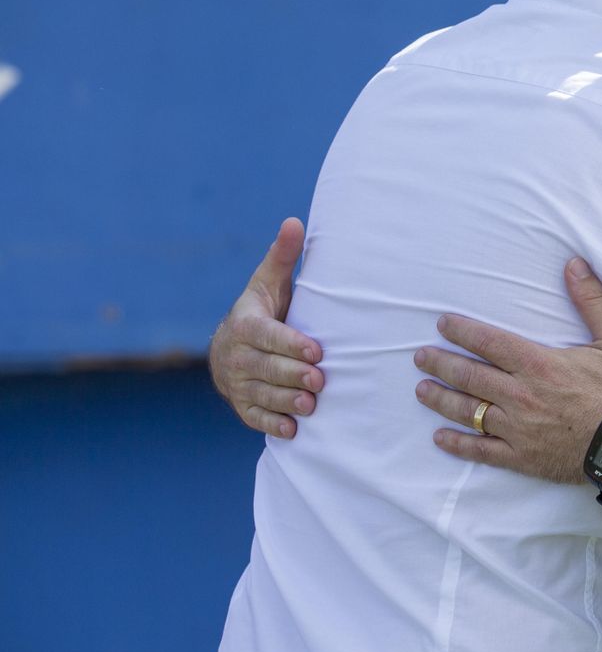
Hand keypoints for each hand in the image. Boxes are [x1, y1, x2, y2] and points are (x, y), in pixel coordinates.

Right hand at [208, 218, 324, 438]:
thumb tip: (295, 221)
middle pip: (265, 368)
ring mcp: (236, 383)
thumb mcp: (268, 283)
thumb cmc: (263, 309)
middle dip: (291, 375)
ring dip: (285, 401)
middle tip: (320, 380)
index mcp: (245, 324)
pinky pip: (253, 417)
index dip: (289, 344)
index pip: (266, 336)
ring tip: (311, 404)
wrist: (232, 345)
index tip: (316, 351)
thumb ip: (283, 257)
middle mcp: (236, 355)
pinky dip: (271, 424)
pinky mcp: (241, 405)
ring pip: (260, 394)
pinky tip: (292, 430)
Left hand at [413, 257, 601, 483]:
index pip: (488, 342)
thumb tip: (574, 264)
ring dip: (441, 399)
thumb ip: (591, 301)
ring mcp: (517, 429)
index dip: (462, 331)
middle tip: (420, 357)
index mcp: (538, 364)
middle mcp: (519, 395)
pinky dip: (458, 444)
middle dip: (441, 364)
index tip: (442, 324)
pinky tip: (440, 438)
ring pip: (468, 411)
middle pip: (469, 376)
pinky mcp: (521, 458)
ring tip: (422, 390)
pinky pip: (481, 451)